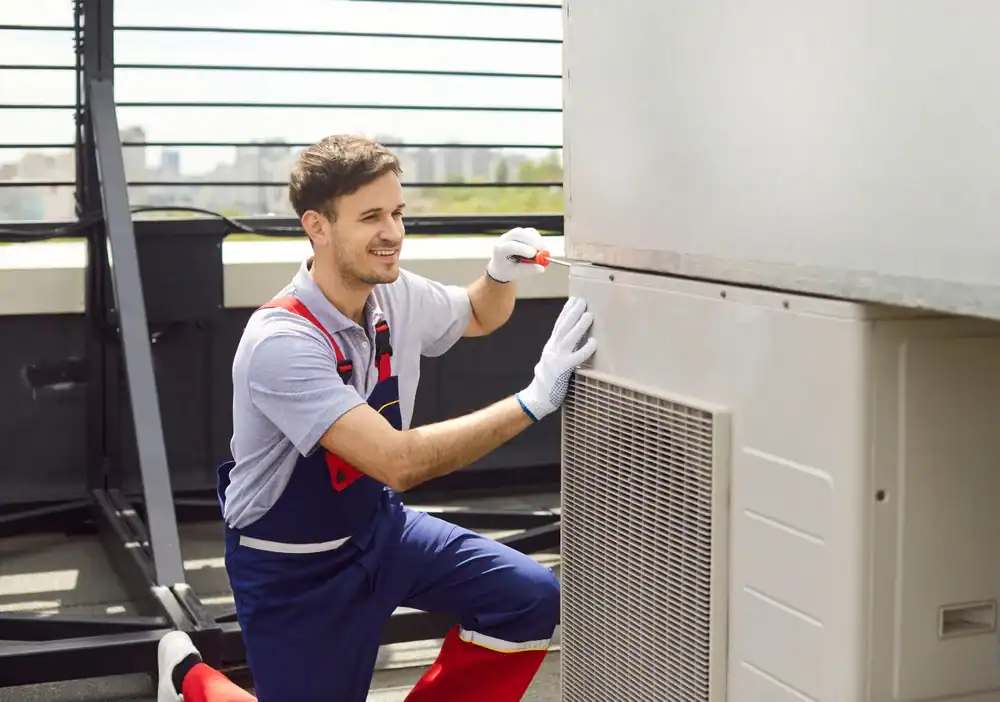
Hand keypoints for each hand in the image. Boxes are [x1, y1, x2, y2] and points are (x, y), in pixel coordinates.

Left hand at [486, 227, 546, 282]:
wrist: (501, 266)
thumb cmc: (506, 270)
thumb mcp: (516, 273)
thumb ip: (528, 270)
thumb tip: (541, 268)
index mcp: (500, 250)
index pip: (511, 246)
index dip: (523, 248)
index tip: (533, 254)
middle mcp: (504, 239)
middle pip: (517, 233)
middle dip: (531, 240)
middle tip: (542, 249)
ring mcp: (511, 234)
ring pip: (524, 231)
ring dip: (535, 239)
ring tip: (542, 249)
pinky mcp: (519, 233)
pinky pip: (529, 231)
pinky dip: (536, 238)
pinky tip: (539, 246)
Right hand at [516, 297, 597, 421]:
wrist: (537, 398)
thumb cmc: (547, 381)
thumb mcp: (551, 361)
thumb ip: (561, 350)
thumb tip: (575, 340)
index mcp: (550, 347)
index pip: (558, 325)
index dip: (566, 312)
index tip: (573, 300)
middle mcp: (552, 349)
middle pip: (562, 327)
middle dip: (572, 312)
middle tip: (582, 301)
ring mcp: (556, 358)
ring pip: (569, 338)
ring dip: (579, 326)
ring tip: (589, 315)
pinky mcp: (563, 369)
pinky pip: (577, 357)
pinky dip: (585, 349)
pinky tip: (593, 342)